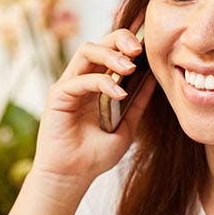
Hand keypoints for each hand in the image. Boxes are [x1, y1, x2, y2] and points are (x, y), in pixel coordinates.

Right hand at [32, 25, 156, 183]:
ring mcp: (69, 85)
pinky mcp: (58, 96)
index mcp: (97, 83)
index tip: (150, 38)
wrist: (73, 176)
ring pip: (87, 52)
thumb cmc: (95, 154)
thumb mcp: (127, 126)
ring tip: (129, 67)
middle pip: (99, 43)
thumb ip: (138, 103)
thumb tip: (155, 78)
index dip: (129, 39)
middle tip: (139, 49)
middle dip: (120, 39)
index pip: (112, 50)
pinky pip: (81, 79)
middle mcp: (82, 79)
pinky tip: (119, 94)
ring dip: (110, 55)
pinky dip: (102, 83)